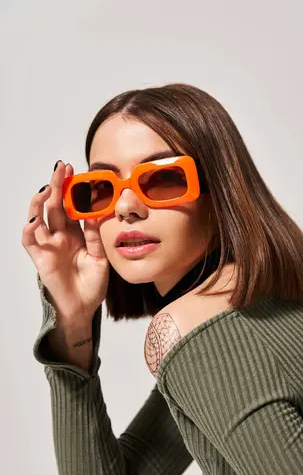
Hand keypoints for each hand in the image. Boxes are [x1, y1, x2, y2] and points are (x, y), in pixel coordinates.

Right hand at [21, 160, 109, 321]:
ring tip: (49, 186)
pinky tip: (35, 217)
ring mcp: (48, 245)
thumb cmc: (92, 284)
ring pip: (38, 217)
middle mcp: (60, 236)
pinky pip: (29, 240)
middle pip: (55, 206)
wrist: (84, 308)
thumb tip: (97, 211)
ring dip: (41, 201)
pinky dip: (29, 228)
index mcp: (76, 234)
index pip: (72, 206)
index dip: (73, 190)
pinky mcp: (40, 258)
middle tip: (61, 167)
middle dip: (57, 185)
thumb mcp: (100, 257)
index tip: (78, 172)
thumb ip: (96, 236)